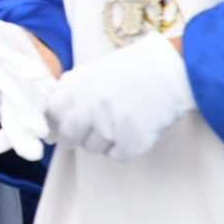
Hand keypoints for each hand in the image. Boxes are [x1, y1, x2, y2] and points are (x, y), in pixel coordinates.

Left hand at [46, 32, 193, 161]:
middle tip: (81, 135)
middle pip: (69, 136)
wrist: (171, 72)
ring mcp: (111, 128)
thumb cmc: (134, 68)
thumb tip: (54, 106)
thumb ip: (72, 86)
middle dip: (72, 137)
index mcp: (79, 88)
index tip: (58, 126)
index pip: (52, 113)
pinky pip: (116, 155)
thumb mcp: (95, 69)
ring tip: (116, 124)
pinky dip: (121, 148)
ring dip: (100, 140)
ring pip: (92, 147)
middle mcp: (91, 109)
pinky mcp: (132, 143)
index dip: (54, 121)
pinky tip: (130, 133)